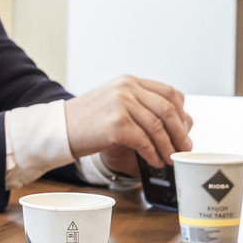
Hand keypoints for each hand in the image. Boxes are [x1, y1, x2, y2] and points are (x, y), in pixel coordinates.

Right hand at [65, 75, 192, 169]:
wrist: (58, 128)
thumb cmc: (85, 120)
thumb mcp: (113, 102)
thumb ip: (139, 104)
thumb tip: (175, 124)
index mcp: (128, 81)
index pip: (169, 93)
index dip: (182, 114)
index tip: (184, 130)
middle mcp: (126, 88)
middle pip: (168, 110)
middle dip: (180, 133)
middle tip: (184, 148)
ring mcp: (121, 104)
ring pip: (158, 128)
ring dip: (168, 147)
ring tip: (170, 159)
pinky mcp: (116, 124)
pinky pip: (145, 141)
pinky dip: (153, 154)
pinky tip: (154, 161)